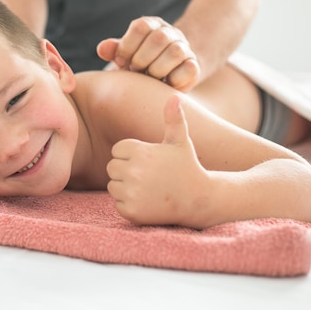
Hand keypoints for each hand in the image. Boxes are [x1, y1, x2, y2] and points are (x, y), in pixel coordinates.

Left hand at [97, 17, 199, 91]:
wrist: (166, 74)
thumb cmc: (140, 63)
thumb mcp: (125, 55)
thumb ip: (114, 50)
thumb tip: (101, 49)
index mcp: (151, 25)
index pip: (141, 27)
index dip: (128, 46)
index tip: (120, 61)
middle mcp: (170, 32)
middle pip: (159, 38)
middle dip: (142, 59)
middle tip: (135, 71)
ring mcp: (184, 48)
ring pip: (175, 51)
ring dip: (157, 69)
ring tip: (149, 77)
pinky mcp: (194, 66)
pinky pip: (189, 69)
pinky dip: (174, 79)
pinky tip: (164, 83)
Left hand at [106, 94, 211, 226]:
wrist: (198, 199)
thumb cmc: (187, 166)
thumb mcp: (180, 141)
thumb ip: (173, 118)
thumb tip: (174, 96)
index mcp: (140, 151)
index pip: (117, 151)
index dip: (131, 156)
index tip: (149, 161)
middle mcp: (133, 171)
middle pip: (112, 168)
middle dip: (126, 171)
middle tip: (149, 176)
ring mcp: (132, 193)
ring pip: (113, 187)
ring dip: (126, 189)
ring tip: (149, 189)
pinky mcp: (132, 212)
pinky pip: (118, 204)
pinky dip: (129, 205)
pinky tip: (148, 202)